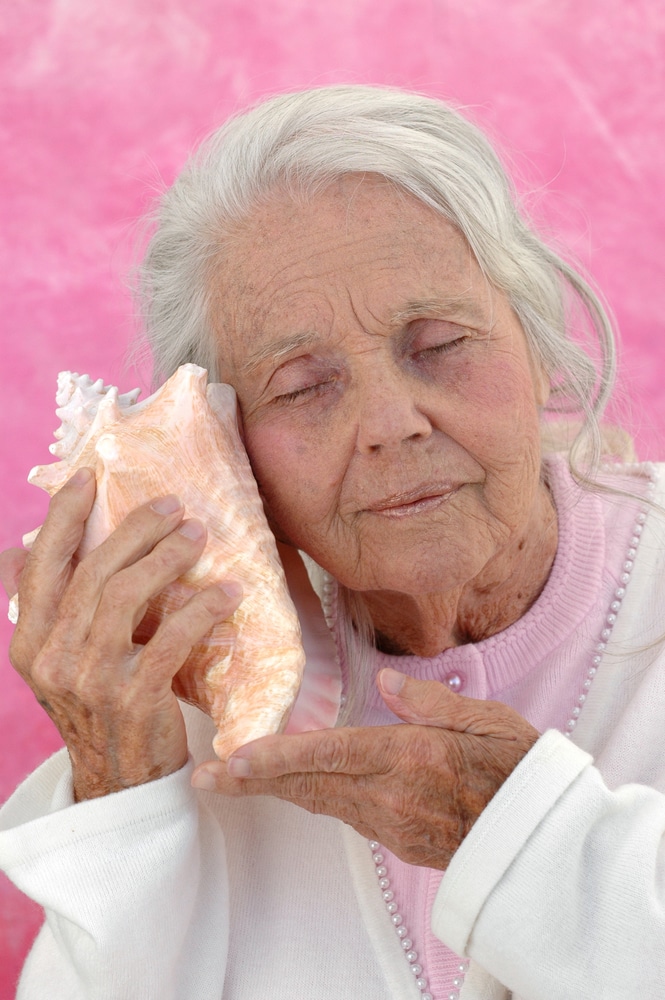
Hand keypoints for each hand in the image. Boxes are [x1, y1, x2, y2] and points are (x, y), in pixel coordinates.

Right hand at [0, 468, 242, 800]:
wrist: (120, 783)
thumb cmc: (97, 709)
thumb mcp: (58, 662)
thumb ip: (49, 611)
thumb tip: (24, 549)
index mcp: (29, 642)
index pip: (39, 566)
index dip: (61, 518)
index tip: (88, 478)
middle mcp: (51, 658)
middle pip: (93, 573)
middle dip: (134, 530)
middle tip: (171, 505)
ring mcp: (91, 679)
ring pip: (127, 596)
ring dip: (168, 558)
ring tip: (198, 535)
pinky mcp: (136, 697)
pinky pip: (172, 638)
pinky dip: (203, 608)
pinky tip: (228, 591)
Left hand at [192, 669, 538, 867]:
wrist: (539, 839)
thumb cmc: (518, 770)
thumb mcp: (487, 721)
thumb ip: (431, 701)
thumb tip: (384, 681)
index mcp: (413, 758)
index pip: (330, 755)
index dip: (278, 756)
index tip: (234, 758)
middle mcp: (392, 795)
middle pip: (309, 784)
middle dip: (252, 782)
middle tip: (204, 778)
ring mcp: (391, 821)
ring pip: (319, 800)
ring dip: (272, 790)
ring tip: (228, 782)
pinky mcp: (395, 836)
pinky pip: (340, 812)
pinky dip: (306, 796)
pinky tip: (286, 786)